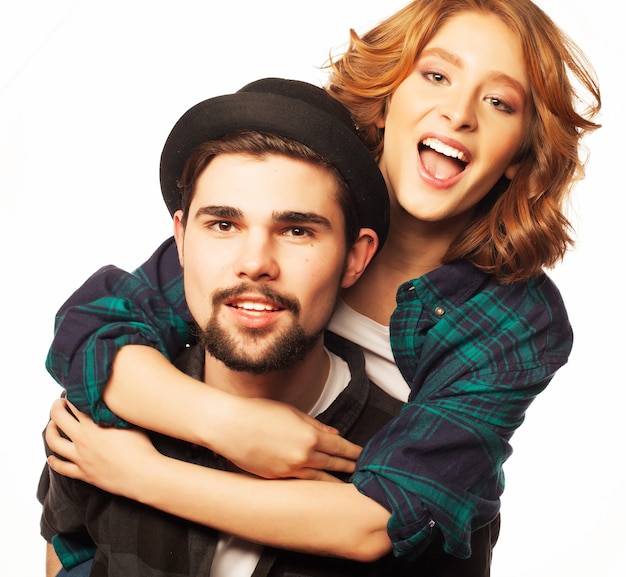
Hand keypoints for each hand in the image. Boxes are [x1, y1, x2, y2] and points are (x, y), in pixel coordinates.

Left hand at [45, 398, 157, 496]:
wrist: (142, 474)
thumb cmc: (142, 446)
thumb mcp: (130, 422)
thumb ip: (116, 412)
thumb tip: (111, 403)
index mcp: (94, 424)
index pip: (75, 403)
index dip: (72, 395)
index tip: (74, 392)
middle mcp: (83, 438)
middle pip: (59, 418)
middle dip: (56, 407)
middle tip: (59, 403)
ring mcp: (81, 457)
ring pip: (54, 442)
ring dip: (50, 431)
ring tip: (52, 425)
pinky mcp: (83, 473)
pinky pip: (62, 467)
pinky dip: (54, 462)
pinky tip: (51, 457)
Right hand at [217, 396, 361, 480]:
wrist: (229, 426)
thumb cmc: (258, 412)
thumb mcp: (291, 412)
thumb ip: (315, 425)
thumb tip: (333, 434)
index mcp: (309, 436)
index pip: (341, 447)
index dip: (354, 452)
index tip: (364, 454)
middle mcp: (303, 456)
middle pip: (334, 464)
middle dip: (349, 466)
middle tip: (362, 470)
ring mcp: (290, 471)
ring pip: (320, 479)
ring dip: (334, 480)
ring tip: (347, 484)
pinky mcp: (277, 479)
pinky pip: (301, 483)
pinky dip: (313, 485)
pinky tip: (320, 487)